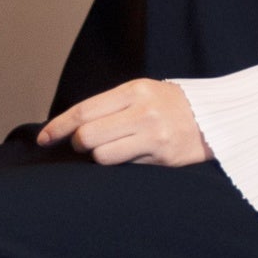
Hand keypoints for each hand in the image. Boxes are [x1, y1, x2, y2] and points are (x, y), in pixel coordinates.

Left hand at [38, 79, 212, 167]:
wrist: (213, 117)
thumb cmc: (169, 105)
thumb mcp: (141, 94)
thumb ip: (109, 106)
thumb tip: (71, 126)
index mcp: (133, 91)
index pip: (84, 110)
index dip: (58, 127)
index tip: (43, 139)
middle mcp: (142, 111)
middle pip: (87, 135)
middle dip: (77, 144)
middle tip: (83, 144)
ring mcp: (152, 135)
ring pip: (102, 156)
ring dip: (98, 157)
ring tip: (110, 149)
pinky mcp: (161, 156)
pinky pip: (124, 166)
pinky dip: (118, 164)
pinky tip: (128, 155)